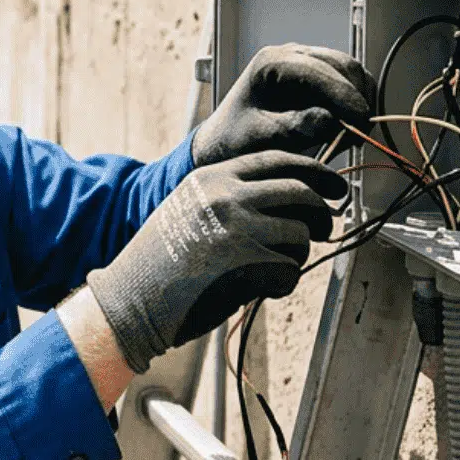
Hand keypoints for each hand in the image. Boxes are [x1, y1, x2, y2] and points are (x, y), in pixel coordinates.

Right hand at [84, 151, 346, 373]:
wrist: (128, 299)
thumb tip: (290, 197)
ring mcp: (236, 229)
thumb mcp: (189, 209)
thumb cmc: (158, 262)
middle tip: (323, 231)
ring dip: (297, 255)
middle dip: (320, 215)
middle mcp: (226, 195)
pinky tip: (261, 290)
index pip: (278, 160)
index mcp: (213, 177)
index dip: (314, 172)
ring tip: (275, 268)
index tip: (332, 187)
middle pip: (301, 192)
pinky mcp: (245, 266)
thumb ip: (230, 197)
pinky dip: (283, 285)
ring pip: (300, 234)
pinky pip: (290, 271)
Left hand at [192, 44, 375, 166]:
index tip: (362, 120)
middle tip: (358, 136)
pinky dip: (355, 104)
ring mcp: (306, 62)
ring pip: (351, 73)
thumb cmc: (237, 140)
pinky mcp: (318, 77)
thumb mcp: (263, 139)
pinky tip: (348, 130)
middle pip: (342, 66)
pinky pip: (349, 84)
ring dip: (358, 102)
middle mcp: (291, 55)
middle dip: (355, 100)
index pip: (319, 71)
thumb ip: (296, 128)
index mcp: (271, 63)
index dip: (344, 95)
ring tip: (351, 137)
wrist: (226, 142)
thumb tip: (333, 119)